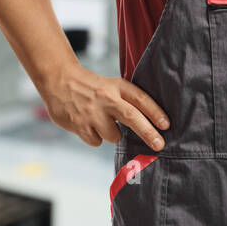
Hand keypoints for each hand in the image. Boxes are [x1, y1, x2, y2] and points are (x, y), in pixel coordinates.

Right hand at [38, 63, 169, 149]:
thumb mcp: (113, 85)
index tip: (166, 125)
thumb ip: (128, 101)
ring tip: (102, 122)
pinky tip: (88, 125)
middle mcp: (106, 99)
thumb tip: (152, 124)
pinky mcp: (79, 125)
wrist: (59, 80)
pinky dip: (95, 137)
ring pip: (114, 136)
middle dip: (148, 133)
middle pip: (132, 117)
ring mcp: (92, 113)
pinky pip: (97, 141)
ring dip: (112, 134)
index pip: (141, 99)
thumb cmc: (92, 87)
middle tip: (160, 145)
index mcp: (118, 87)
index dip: (155, 112)